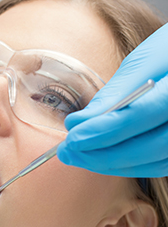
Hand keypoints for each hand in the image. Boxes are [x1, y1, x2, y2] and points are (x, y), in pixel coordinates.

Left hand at [57, 23, 167, 176]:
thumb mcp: (144, 62)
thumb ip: (115, 94)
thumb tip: (77, 123)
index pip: (143, 113)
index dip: (105, 130)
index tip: (72, 137)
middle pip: (152, 146)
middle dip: (103, 155)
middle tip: (67, 152)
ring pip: (155, 163)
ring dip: (111, 164)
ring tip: (77, 156)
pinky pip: (159, 164)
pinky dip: (127, 165)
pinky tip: (101, 158)